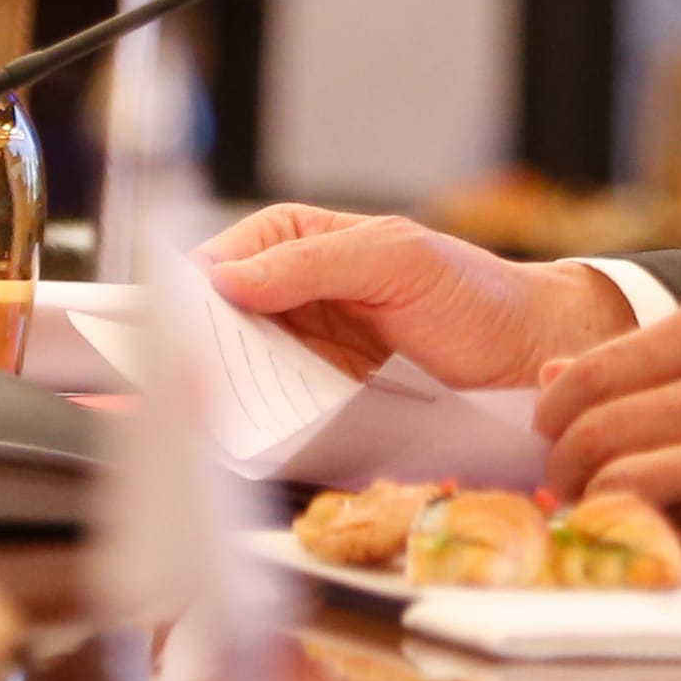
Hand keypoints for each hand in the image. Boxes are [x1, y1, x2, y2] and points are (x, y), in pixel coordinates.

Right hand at [196, 205, 631, 386]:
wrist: (527, 356)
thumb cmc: (472, 292)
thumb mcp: (398, 260)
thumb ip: (315, 262)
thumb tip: (229, 278)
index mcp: (291, 239)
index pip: (211, 264)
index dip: (176, 299)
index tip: (153, 336)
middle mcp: (283, 293)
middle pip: (205, 326)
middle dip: (179, 357)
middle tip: (159, 394)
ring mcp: (295, 349)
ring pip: (225, 372)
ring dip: (201, 397)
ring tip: (174, 426)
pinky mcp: (312, 399)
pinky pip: (261, 410)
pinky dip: (238, 424)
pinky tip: (221, 441)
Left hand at [533, 287, 680, 543]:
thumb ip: (680, 352)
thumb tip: (563, 379)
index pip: (598, 367)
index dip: (557, 410)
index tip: (553, 429)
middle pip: (596, 427)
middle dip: (566, 463)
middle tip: (569, 480)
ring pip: (624, 478)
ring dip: (597, 504)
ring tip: (603, 510)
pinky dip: (654, 531)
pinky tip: (658, 530)